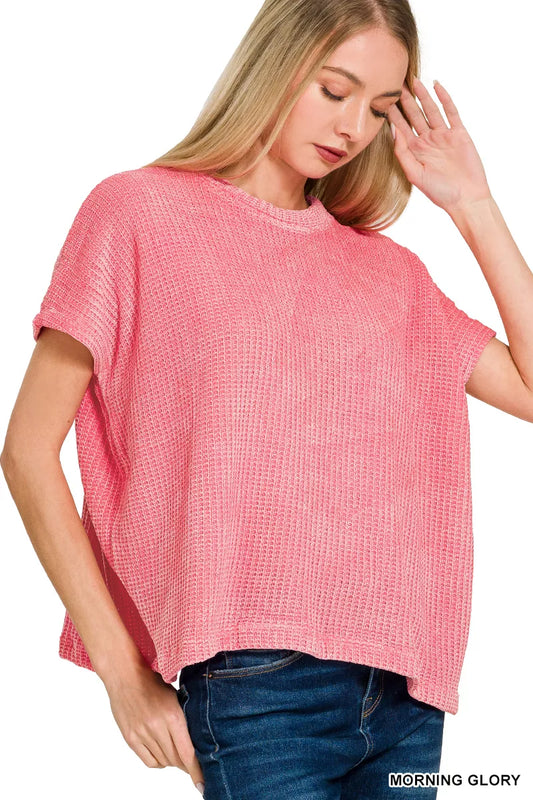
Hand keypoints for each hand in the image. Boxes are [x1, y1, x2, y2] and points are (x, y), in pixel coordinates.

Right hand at [102, 661, 203, 787]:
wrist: (126, 676)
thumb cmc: (154, 683)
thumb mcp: (175, 697)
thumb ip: (184, 720)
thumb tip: (195, 744)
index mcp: (173, 715)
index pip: (188, 752)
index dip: (196, 771)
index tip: (202, 784)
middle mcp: (157, 727)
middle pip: (176, 759)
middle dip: (186, 764)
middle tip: (191, 762)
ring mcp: (142, 734)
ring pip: (163, 761)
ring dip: (172, 761)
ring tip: (175, 752)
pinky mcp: (130, 738)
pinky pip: (149, 761)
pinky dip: (158, 761)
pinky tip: (162, 753)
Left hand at [388, 77, 492, 215]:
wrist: (466, 198)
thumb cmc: (439, 192)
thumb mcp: (414, 174)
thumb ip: (403, 153)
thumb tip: (394, 131)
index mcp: (415, 151)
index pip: (400, 127)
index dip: (392, 113)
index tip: (382, 98)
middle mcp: (427, 141)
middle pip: (414, 115)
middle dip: (405, 99)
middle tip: (395, 82)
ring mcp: (443, 136)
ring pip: (430, 110)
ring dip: (422, 95)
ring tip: (413, 80)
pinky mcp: (459, 133)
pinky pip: (451, 112)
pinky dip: (444, 98)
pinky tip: (436, 86)